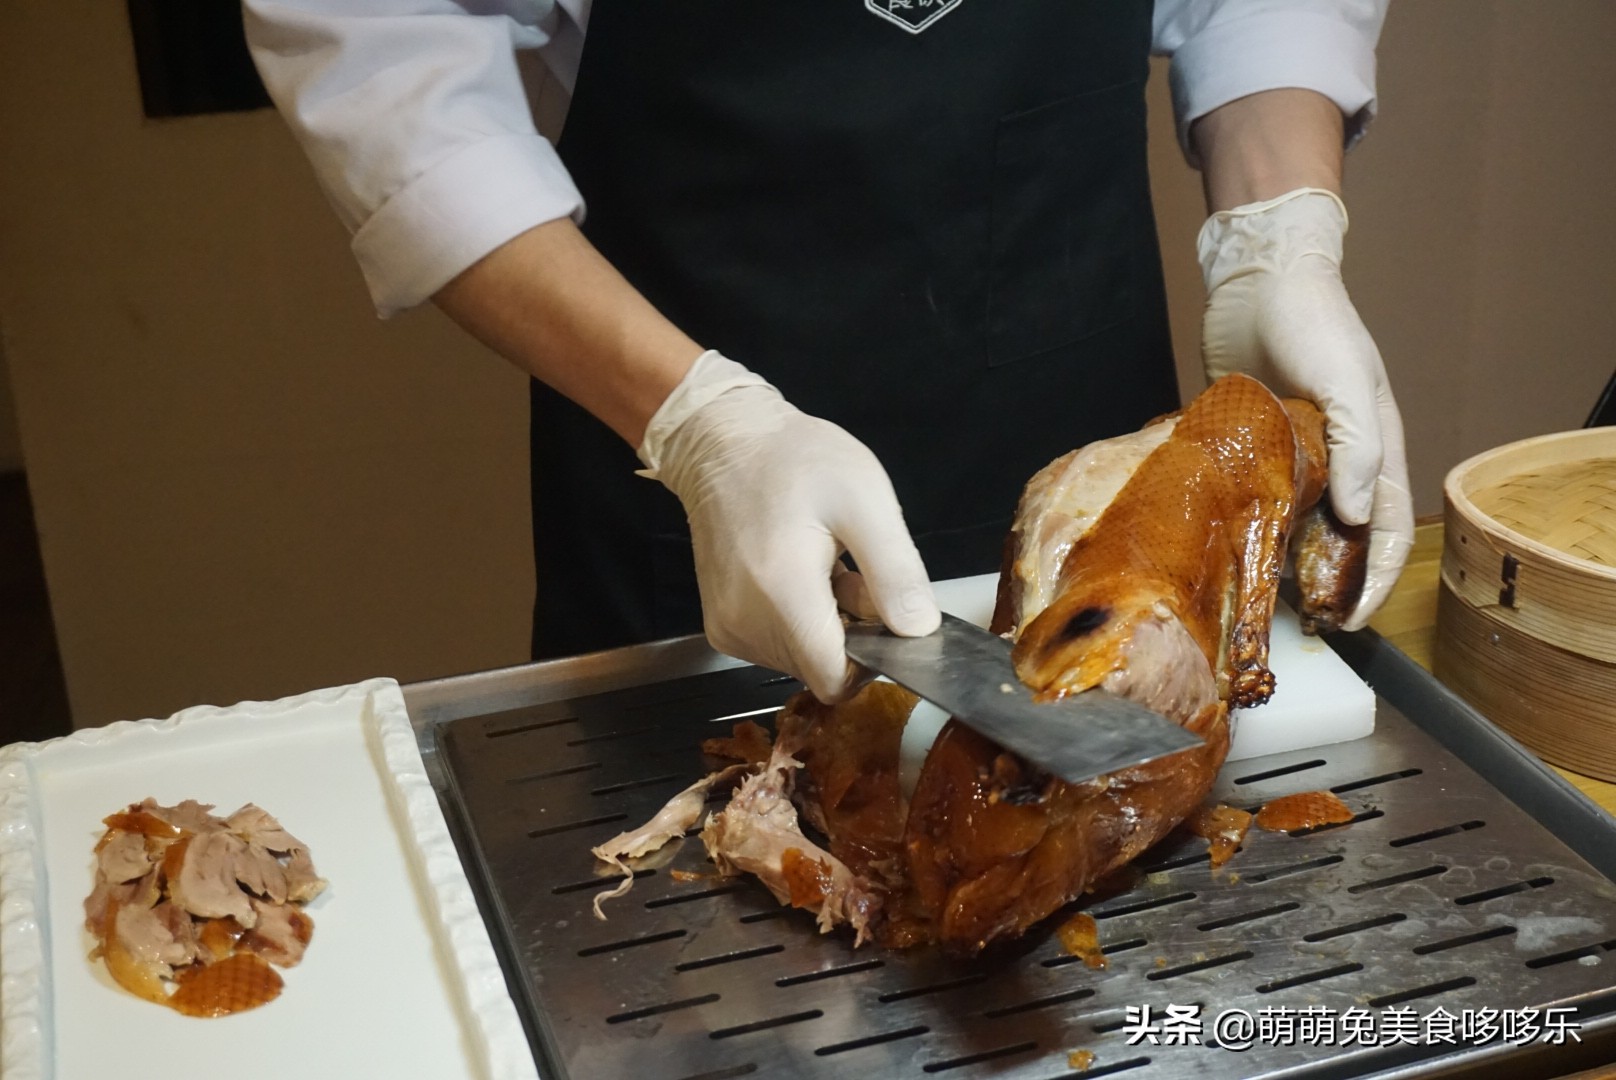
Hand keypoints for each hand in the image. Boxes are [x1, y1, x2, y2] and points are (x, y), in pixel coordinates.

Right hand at [639, 352, 940, 700]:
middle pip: (820, 669)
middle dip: (850, 634)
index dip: (872, 659)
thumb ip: (895, 571)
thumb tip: (920, 632)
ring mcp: (727, 628)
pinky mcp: (720, 626)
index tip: (882, 614)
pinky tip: (799, 575)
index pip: (835, 679)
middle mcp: (745, 623)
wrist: (722, 442)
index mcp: (782, 593)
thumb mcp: (865, 499)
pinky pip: (774, 648)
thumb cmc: (795, 460)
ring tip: (824, 567)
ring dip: (825, 627)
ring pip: (799, 661)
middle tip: (851, 572)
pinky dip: (797, 623)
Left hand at [1199, 188, 1413, 629]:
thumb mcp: (1345, 381)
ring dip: (1286, 564)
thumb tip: (1358, 516)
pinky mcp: (1252, 446)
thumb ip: (1359, 446)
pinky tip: (1226, 552)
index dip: (1377, 581)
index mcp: (1376, 449)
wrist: (1258, 279)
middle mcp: (1340, 460)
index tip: (1354, 623)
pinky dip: (1248, 528)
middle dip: (1332, 585)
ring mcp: (1296, 455)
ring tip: (1262, 601)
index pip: (1389, 531)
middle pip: (1344, 539)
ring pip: (1298, 525)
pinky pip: (1256, 499)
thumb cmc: (1313, 323)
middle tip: (1307, 626)